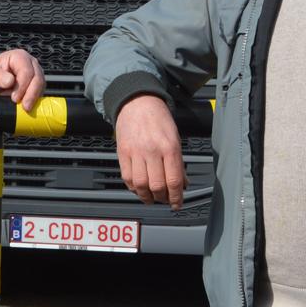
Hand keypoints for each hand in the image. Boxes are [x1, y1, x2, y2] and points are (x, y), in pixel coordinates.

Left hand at [0, 48, 45, 110]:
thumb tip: (9, 81)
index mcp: (19, 56)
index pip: (26, 71)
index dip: (22, 86)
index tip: (15, 98)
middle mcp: (30, 62)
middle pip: (37, 78)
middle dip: (31, 94)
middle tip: (25, 107)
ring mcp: (36, 71)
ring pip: (41, 85)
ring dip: (33, 97)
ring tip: (22, 107)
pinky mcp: (37, 82)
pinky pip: (40, 91)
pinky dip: (34, 99)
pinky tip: (24, 104)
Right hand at [113, 93, 185, 209]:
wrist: (137, 102)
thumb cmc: (158, 118)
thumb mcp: (175, 138)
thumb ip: (178, 162)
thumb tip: (182, 183)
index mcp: (169, 147)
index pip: (174, 180)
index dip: (177, 197)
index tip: (177, 203)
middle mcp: (152, 151)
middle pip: (158, 186)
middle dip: (163, 199)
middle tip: (165, 200)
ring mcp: (136, 153)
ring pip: (141, 185)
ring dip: (147, 197)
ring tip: (152, 198)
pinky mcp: (123, 153)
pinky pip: (127, 178)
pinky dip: (134, 188)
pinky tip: (139, 189)